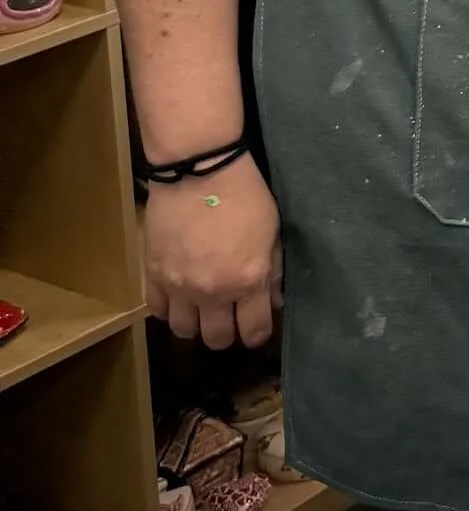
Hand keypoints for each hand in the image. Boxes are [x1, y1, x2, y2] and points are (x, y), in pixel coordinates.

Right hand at [142, 154, 281, 352]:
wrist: (199, 170)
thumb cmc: (245, 196)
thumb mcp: (272, 232)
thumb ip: (272, 272)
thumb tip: (273, 301)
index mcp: (247, 281)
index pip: (254, 331)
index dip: (258, 333)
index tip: (256, 325)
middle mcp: (213, 292)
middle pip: (216, 339)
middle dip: (226, 333)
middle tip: (228, 317)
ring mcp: (179, 286)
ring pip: (184, 332)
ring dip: (195, 324)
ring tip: (201, 308)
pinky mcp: (154, 274)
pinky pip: (157, 310)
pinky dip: (168, 309)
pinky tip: (178, 296)